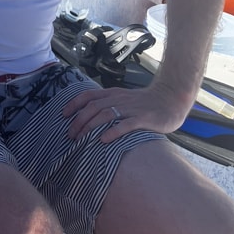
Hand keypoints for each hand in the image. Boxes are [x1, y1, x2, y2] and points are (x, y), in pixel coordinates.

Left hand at [62, 83, 188, 142]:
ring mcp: (131, 108)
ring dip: (90, 126)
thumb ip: (110, 105)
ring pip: (105, 114)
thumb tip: (89, 117)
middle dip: (78, 120)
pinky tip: (103, 139)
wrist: (171, 99)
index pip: (88, 96)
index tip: (63, 115)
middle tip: (70, 135)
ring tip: (81, 139)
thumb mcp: (124, 100)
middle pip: (93, 107)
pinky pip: (125, 124)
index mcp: (113, 94)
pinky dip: (113, 131)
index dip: (74, 104)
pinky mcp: (143, 118)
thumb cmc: (145, 103)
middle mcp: (119, 99)